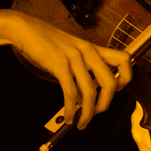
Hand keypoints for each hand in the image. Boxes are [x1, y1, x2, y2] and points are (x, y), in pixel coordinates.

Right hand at [7, 11, 132, 129]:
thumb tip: (87, 91)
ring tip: (81, 122)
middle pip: (111, 82)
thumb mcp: (72, 48)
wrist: (25, 29)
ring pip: (90, 91)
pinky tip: (68, 116)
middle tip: (97, 113)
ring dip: (88, 113)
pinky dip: (71, 109)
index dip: (125, 78)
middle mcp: (88, 51)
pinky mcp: (59, 64)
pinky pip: (70, 93)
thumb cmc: (47, 40)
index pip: (124, 59)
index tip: (115, 91)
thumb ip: (83, 65)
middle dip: (105, 104)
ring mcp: (74, 58)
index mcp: (93, 48)